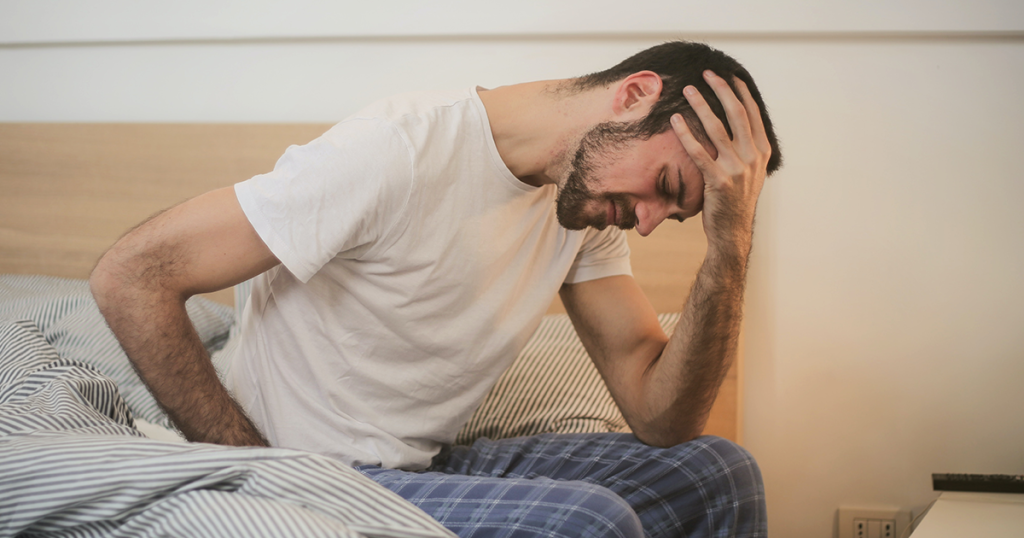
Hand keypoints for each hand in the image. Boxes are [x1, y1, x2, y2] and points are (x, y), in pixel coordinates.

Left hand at [671, 70, 771, 256]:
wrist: (732, 231)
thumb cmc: (735, 199)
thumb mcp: (750, 171)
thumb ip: (746, 147)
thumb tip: (736, 122)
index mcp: (762, 151)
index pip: (752, 113)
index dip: (740, 92)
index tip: (728, 75)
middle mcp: (753, 157)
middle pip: (736, 114)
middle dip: (721, 90)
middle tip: (707, 73)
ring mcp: (737, 169)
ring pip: (717, 129)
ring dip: (701, 106)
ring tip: (687, 90)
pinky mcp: (718, 181)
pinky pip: (699, 152)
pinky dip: (686, 134)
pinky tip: (675, 120)